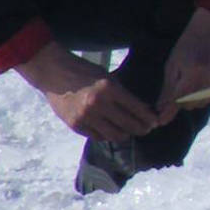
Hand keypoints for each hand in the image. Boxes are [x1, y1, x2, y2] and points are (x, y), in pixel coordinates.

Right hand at [16, 42, 166, 141]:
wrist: (54, 73)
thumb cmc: (84, 72)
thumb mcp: (107, 78)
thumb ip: (123, 94)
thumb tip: (143, 110)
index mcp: (109, 89)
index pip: (136, 109)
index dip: (149, 118)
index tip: (155, 122)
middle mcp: (98, 104)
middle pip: (128, 126)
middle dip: (141, 129)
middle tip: (146, 129)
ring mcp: (85, 116)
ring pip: (114, 135)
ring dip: (124, 134)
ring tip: (128, 131)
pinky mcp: (75, 125)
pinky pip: (98, 137)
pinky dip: (106, 135)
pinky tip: (110, 130)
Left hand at [158, 8, 209, 121]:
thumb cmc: (188, 46)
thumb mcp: (173, 64)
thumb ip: (168, 89)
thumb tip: (159, 111)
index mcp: (194, 70)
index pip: (179, 98)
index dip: (170, 109)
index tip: (162, 119)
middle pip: (191, 104)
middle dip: (183, 100)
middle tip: (183, 85)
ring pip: (203, 103)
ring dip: (195, 97)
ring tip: (196, 79)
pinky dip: (207, 92)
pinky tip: (208, 77)